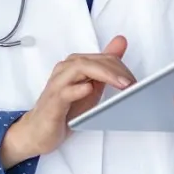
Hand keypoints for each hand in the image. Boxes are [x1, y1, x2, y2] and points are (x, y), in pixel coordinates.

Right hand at [0, 36, 134, 167]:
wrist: (39, 131)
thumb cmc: (65, 109)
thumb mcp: (91, 87)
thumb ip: (105, 67)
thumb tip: (121, 42)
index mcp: (75, 65)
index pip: (101, 58)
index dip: (120, 67)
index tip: (135, 81)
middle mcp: (65, 70)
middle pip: (91, 61)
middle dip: (115, 69)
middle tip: (132, 83)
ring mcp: (57, 85)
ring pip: (79, 69)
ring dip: (103, 74)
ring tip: (121, 84)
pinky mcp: (53, 102)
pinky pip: (64, 92)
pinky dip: (77, 89)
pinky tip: (89, 89)